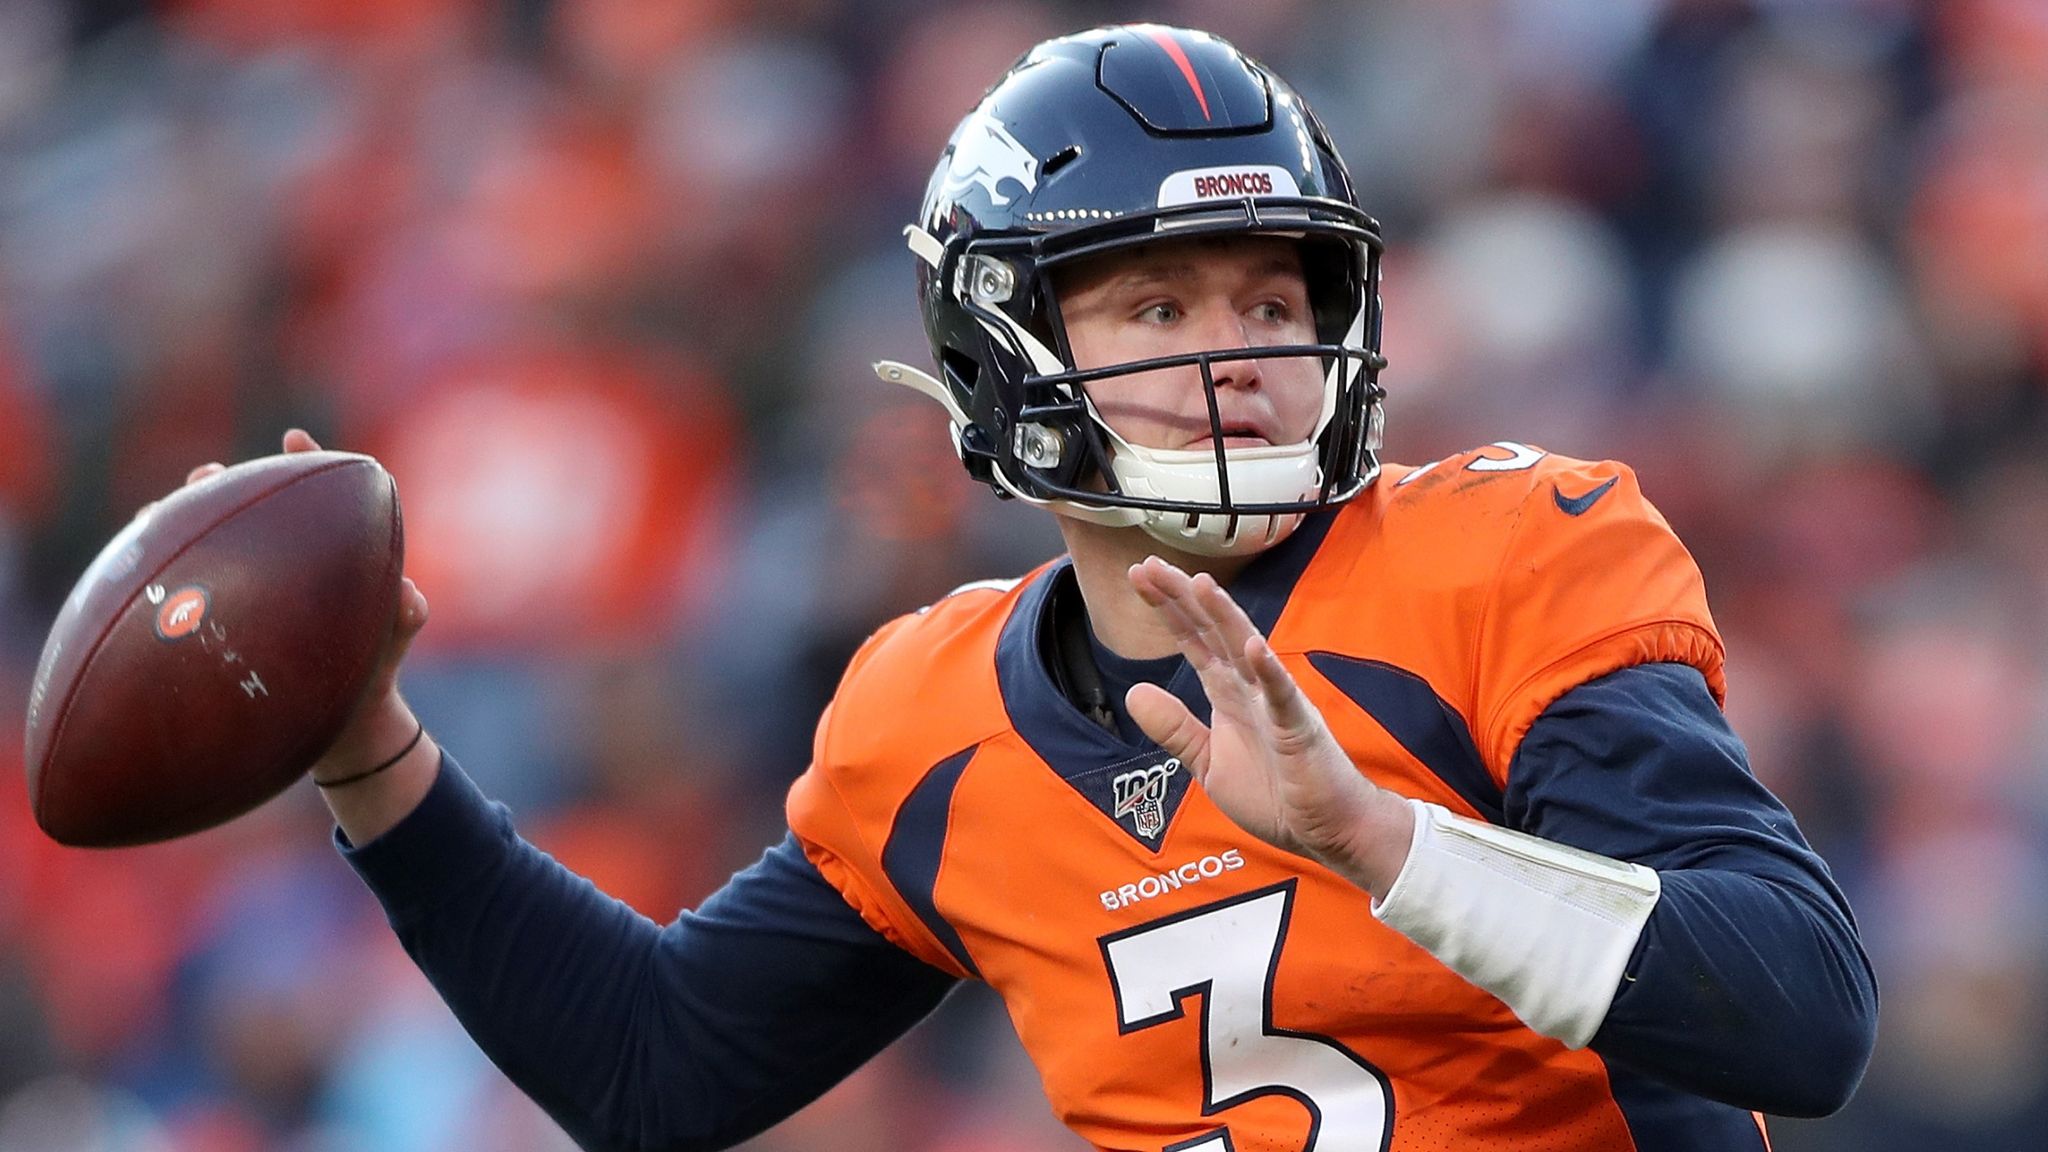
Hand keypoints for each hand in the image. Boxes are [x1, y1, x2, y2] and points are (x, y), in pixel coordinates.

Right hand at [185, 429, 431, 786]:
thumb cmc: (372, 675)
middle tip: (207, 476)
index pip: (313, 499)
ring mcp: (246, 593)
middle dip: (225, 488)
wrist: (343, 729)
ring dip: (181, 524)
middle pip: (249, 512)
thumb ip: (403, 619)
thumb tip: (411, 597)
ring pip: (207, 546)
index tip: (294, 438)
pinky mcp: (218, 626)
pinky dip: (159, 575)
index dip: (304, 463)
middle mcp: (279, 566)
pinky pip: (183, 594)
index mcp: (324, 558)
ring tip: (160, 512)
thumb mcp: (390, 645)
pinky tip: (136, 568)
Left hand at [1124, 557, 1413, 894]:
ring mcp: (1277, 703)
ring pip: (1248, 650)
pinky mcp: (1299, 729)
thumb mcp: (1208, 763)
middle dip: (1183, 599)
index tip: (1141, 576)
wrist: (1326, 829)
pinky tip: (1254, 648)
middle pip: (1213, 632)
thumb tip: (1134, 692)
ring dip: (1225, 617)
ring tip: (1200, 585)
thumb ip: (1174, 728)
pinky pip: (1283, 696)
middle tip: (1149, 566)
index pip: (1194, 640)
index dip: (1168, 608)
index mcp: (1228, 693)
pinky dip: (1269, 672)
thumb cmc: (1275, 793)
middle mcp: (1251, 687)